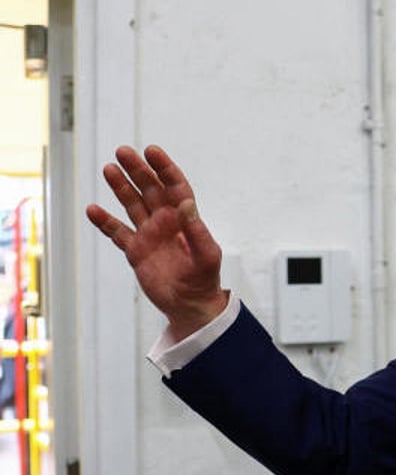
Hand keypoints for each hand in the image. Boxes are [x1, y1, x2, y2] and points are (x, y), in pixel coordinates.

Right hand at [86, 145, 227, 340]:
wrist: (190, 305)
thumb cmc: (204, 278)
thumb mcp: (207, 254)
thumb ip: (197, 230)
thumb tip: (186, 204)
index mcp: (185, 219)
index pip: (175, 186)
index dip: (164, 168)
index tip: (152, 151)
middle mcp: (166, 222)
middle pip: (150, 189)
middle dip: (138, 170)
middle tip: (123, 152)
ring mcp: (149, 235)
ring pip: (133, 205)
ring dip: (121, 187)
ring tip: (109, 169)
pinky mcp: (136, 251)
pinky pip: (117, 232)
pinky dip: (105, 222)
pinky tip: (93, 210)